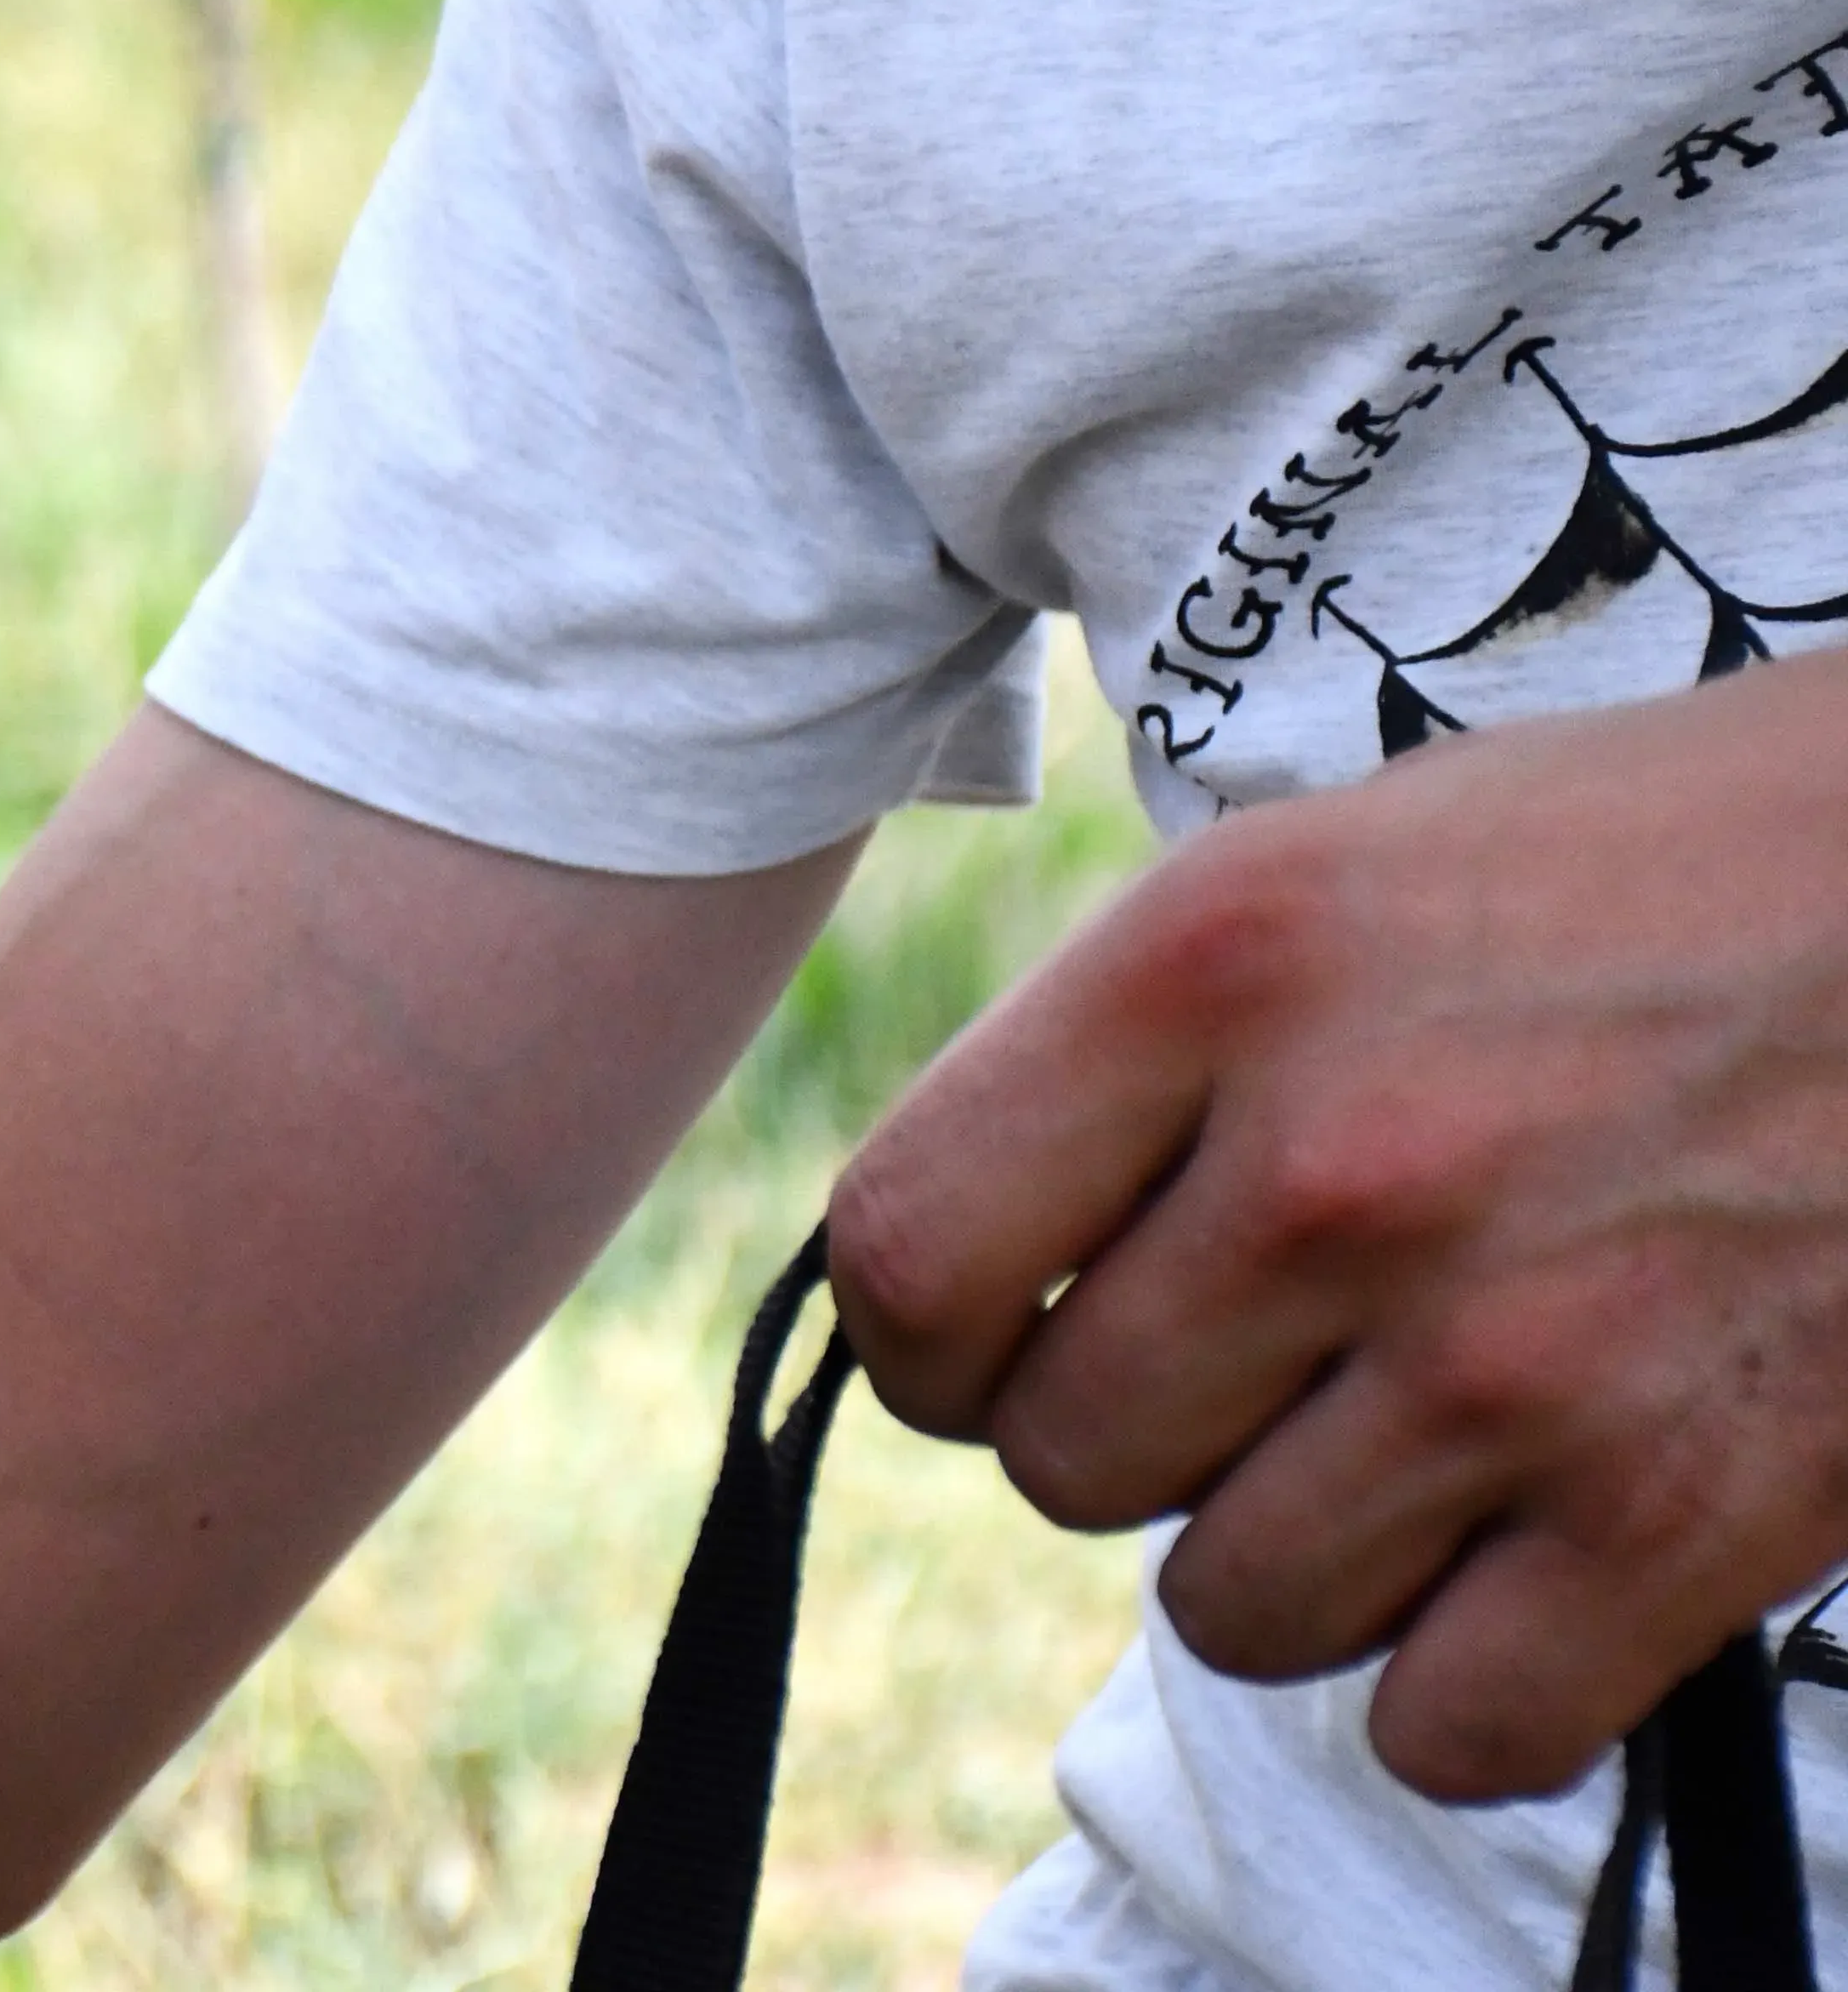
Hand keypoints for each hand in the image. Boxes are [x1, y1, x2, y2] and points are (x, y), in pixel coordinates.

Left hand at [827, 646, 1847, 1801]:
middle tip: (1280, 1363)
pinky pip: (1449, 1725)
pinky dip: (1475, 1682)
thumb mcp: (1322, 872)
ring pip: (1237, 1611)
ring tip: (1425, 1436)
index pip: (907, 1255)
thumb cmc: (1640, 874)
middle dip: (1148, 1439)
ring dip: (1307, 1559)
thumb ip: (1129, 1058)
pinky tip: (1537, 1557)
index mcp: (1210, 966)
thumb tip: (976, 1277)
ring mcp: (1513, 1352)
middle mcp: (1335, 1163)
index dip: (939, 1341)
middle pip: (1065, 1460)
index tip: (1007, 1341)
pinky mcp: (1689, 1508)